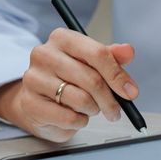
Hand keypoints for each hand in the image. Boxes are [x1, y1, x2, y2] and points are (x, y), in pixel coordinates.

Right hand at [0, 28, 138, 141]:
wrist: (37, 100)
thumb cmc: (68, 78)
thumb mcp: (91, 63)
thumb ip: (112, 56)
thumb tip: (128, 51)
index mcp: (62, 38)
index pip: (97, 54)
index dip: (118, 75)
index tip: (131, 92)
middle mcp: (44, 54)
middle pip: (92, 79)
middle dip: (110, 100)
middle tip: (115, 111)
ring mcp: (34, 78)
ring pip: (81, 100)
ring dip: (93, 110)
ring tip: (89, 108)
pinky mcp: (30, 103)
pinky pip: (68, 118)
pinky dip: (79, 121)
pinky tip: (74, 116)